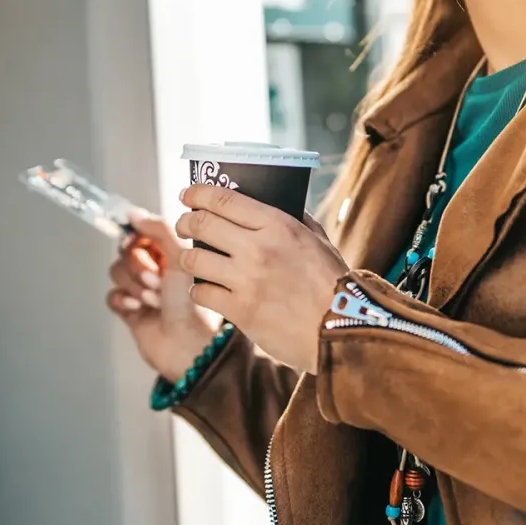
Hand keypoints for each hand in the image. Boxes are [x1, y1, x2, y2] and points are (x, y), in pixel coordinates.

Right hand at [106, 211, 219, 382]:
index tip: (136, 241)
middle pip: (127, 250)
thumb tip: (134, 214)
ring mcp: (143, 289)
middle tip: (158, 281)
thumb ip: (160, 229)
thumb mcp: (182, 257)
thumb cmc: (194, 303)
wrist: (189, 346)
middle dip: (139, 266)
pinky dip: (123, 300)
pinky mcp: (131, 310)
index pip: (144, 231)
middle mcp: (158, 267)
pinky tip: (138, 309)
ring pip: (117, 271)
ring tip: (154, 300)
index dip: (137, 236)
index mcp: (174, 252)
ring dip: (134, 285)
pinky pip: (112, 294)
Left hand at [175, 185, 349, 374]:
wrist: (341, 331)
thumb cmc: (333, 284)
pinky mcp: (240, 311)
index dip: (198, 193)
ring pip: (194, 260)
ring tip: (193, 260)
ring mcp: (246, 281)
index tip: (188, 194)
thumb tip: (274, 202)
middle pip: (201, 224)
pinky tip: (208, 291)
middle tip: (184, 224)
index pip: (224, 200)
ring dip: (188, 258)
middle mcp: (258, 249)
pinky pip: (201, 293)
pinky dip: (200, 291)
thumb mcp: (319, 240)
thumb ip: (295, 220)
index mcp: (278, 225)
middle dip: (185, 222)